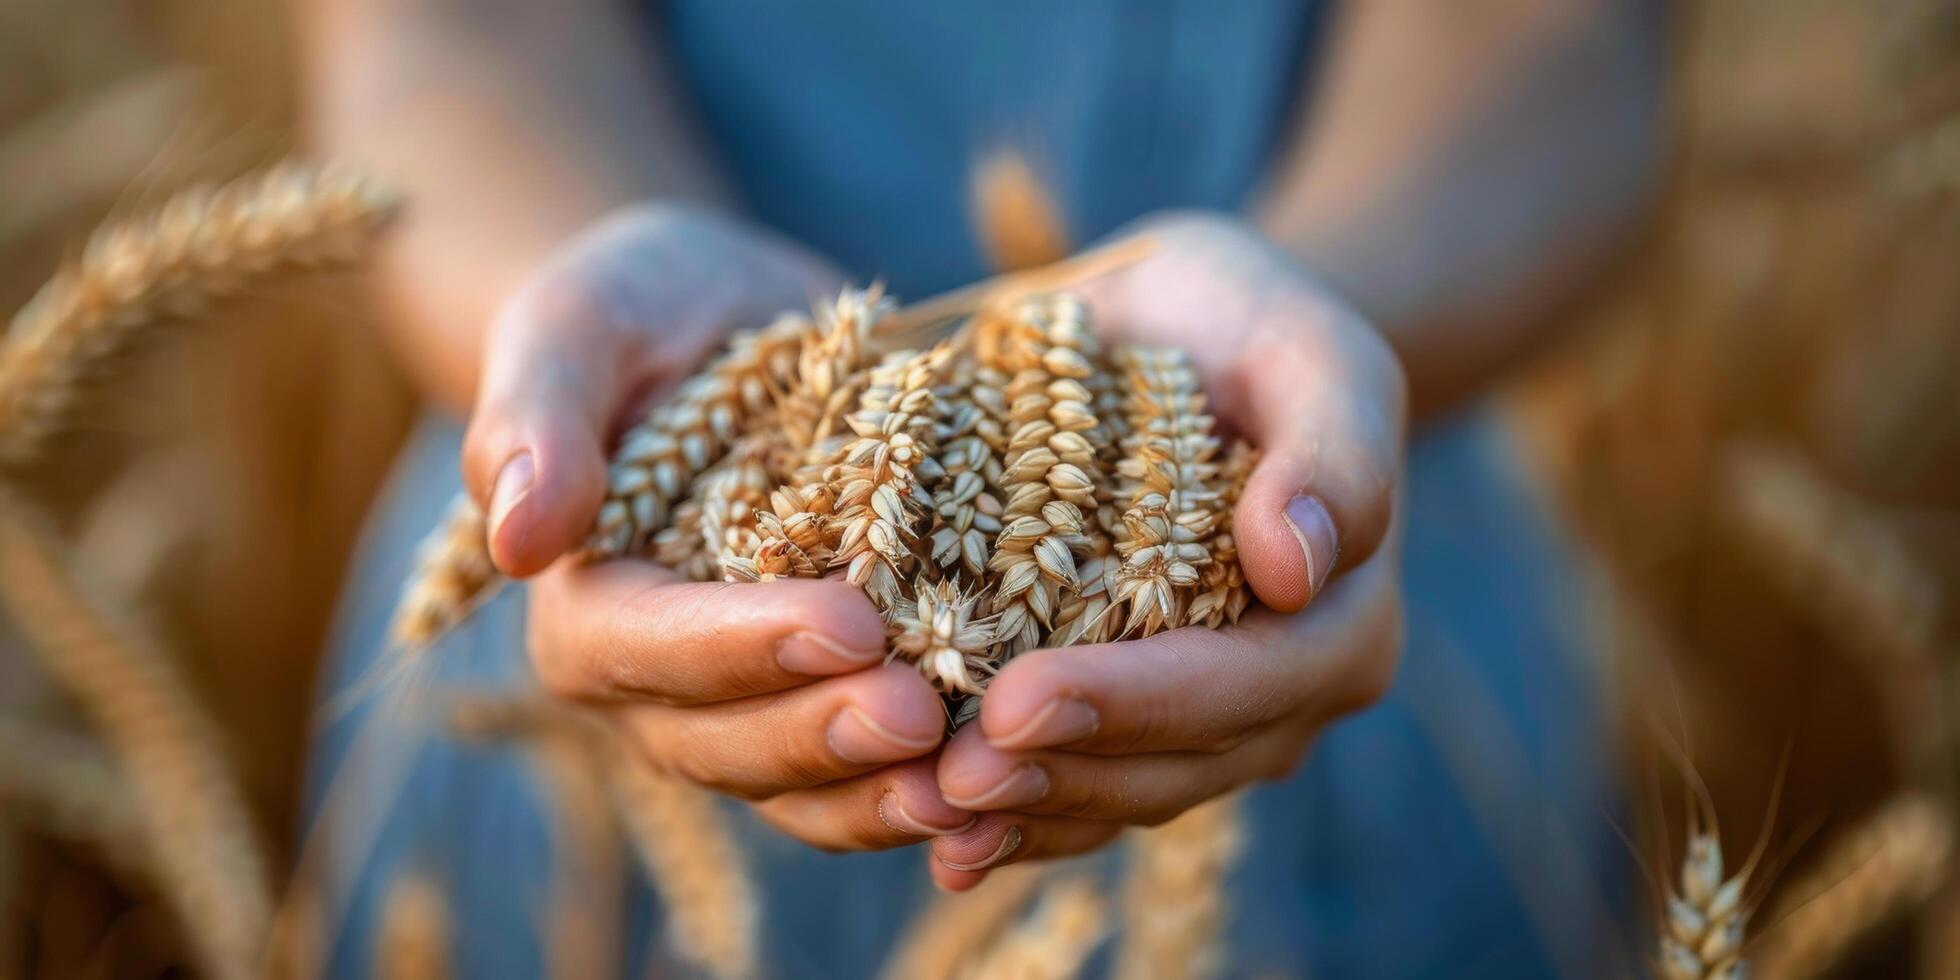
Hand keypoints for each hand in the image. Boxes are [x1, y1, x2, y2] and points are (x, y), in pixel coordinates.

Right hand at [470, 204, 974, 850]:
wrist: (728, 320)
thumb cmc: (640, 306)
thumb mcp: (581, 322)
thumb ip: (536, 415)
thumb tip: (515, 539)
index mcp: (583, 597)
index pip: (641, 649)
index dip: (737, 648)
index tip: (848, 624)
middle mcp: (652, 678)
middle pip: (722, 742)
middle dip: (824, 736)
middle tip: (928, 714)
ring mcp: (742, 704)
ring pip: (798, 788)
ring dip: (882, 793)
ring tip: (979, 779)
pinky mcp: (824, 702)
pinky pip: (862, 776)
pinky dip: (926, 785)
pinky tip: (1005, 785)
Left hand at [927, 213, 1407, 888]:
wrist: (1195, 333)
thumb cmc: (1247, 324)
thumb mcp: (1306, 347)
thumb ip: (1331, 448)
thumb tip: (1296, 566)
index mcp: (1340, 614)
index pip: (1242, 682)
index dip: (1130, 706)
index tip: (1015, 702)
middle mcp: (1289, 690)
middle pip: (1179, 765)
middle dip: (1060, 776)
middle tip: (942, 778)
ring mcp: (1218, 720)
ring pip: (1129, 798)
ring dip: (1027, 813)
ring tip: (922, 813)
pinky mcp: (1146, 725)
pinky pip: (1092, 794)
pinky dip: (1019, 822)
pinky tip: (941, 843)